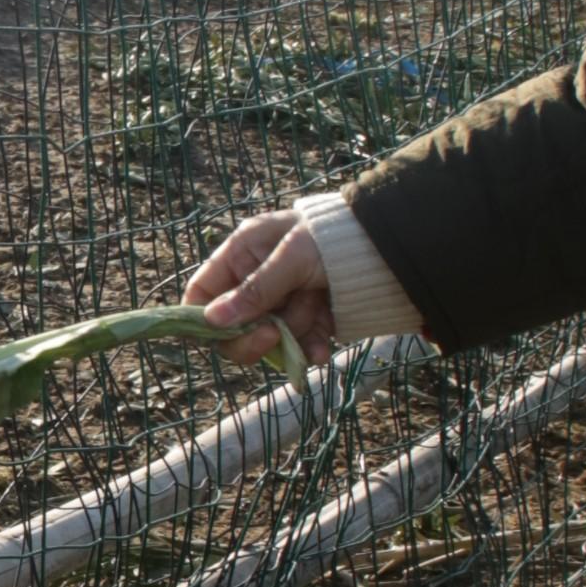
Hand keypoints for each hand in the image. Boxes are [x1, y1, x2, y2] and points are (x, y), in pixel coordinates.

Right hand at [182, 208, 337, 366]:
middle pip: (230, 328)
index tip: (219, 334)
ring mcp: (280, 305)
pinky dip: (308, 349)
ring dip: (293, 330)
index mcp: (241, 254)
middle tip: (273, 334)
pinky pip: (296, 348)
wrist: (384, 247)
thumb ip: (255, 289)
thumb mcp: (292, 256)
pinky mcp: (305, 323)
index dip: (201, 318)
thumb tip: (211, 321)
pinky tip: (322, 349)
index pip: (201, 293)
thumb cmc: (333, 237)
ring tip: (317, 303)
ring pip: (267, 340)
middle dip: (254, 333)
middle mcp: (255, 281)